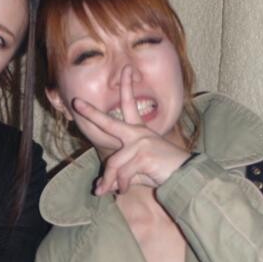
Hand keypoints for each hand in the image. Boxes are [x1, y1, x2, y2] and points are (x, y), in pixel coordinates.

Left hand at [72, 66, 190, 194]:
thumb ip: (119, 175)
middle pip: (109, 122)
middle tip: (77, 102)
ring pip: (113, 163)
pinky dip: (120, 185)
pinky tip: (123, 190)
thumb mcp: (138, 171)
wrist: (185, 177)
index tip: (126, 70)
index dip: (127, 87)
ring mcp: (140, 143)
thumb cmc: (162, 172)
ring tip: (106, 191)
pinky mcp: (143, 156)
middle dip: (92, 113)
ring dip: (110, 181)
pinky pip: (122, 173)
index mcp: (139, 131)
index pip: (130, 105)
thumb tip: (101, 189)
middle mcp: (138, 134)